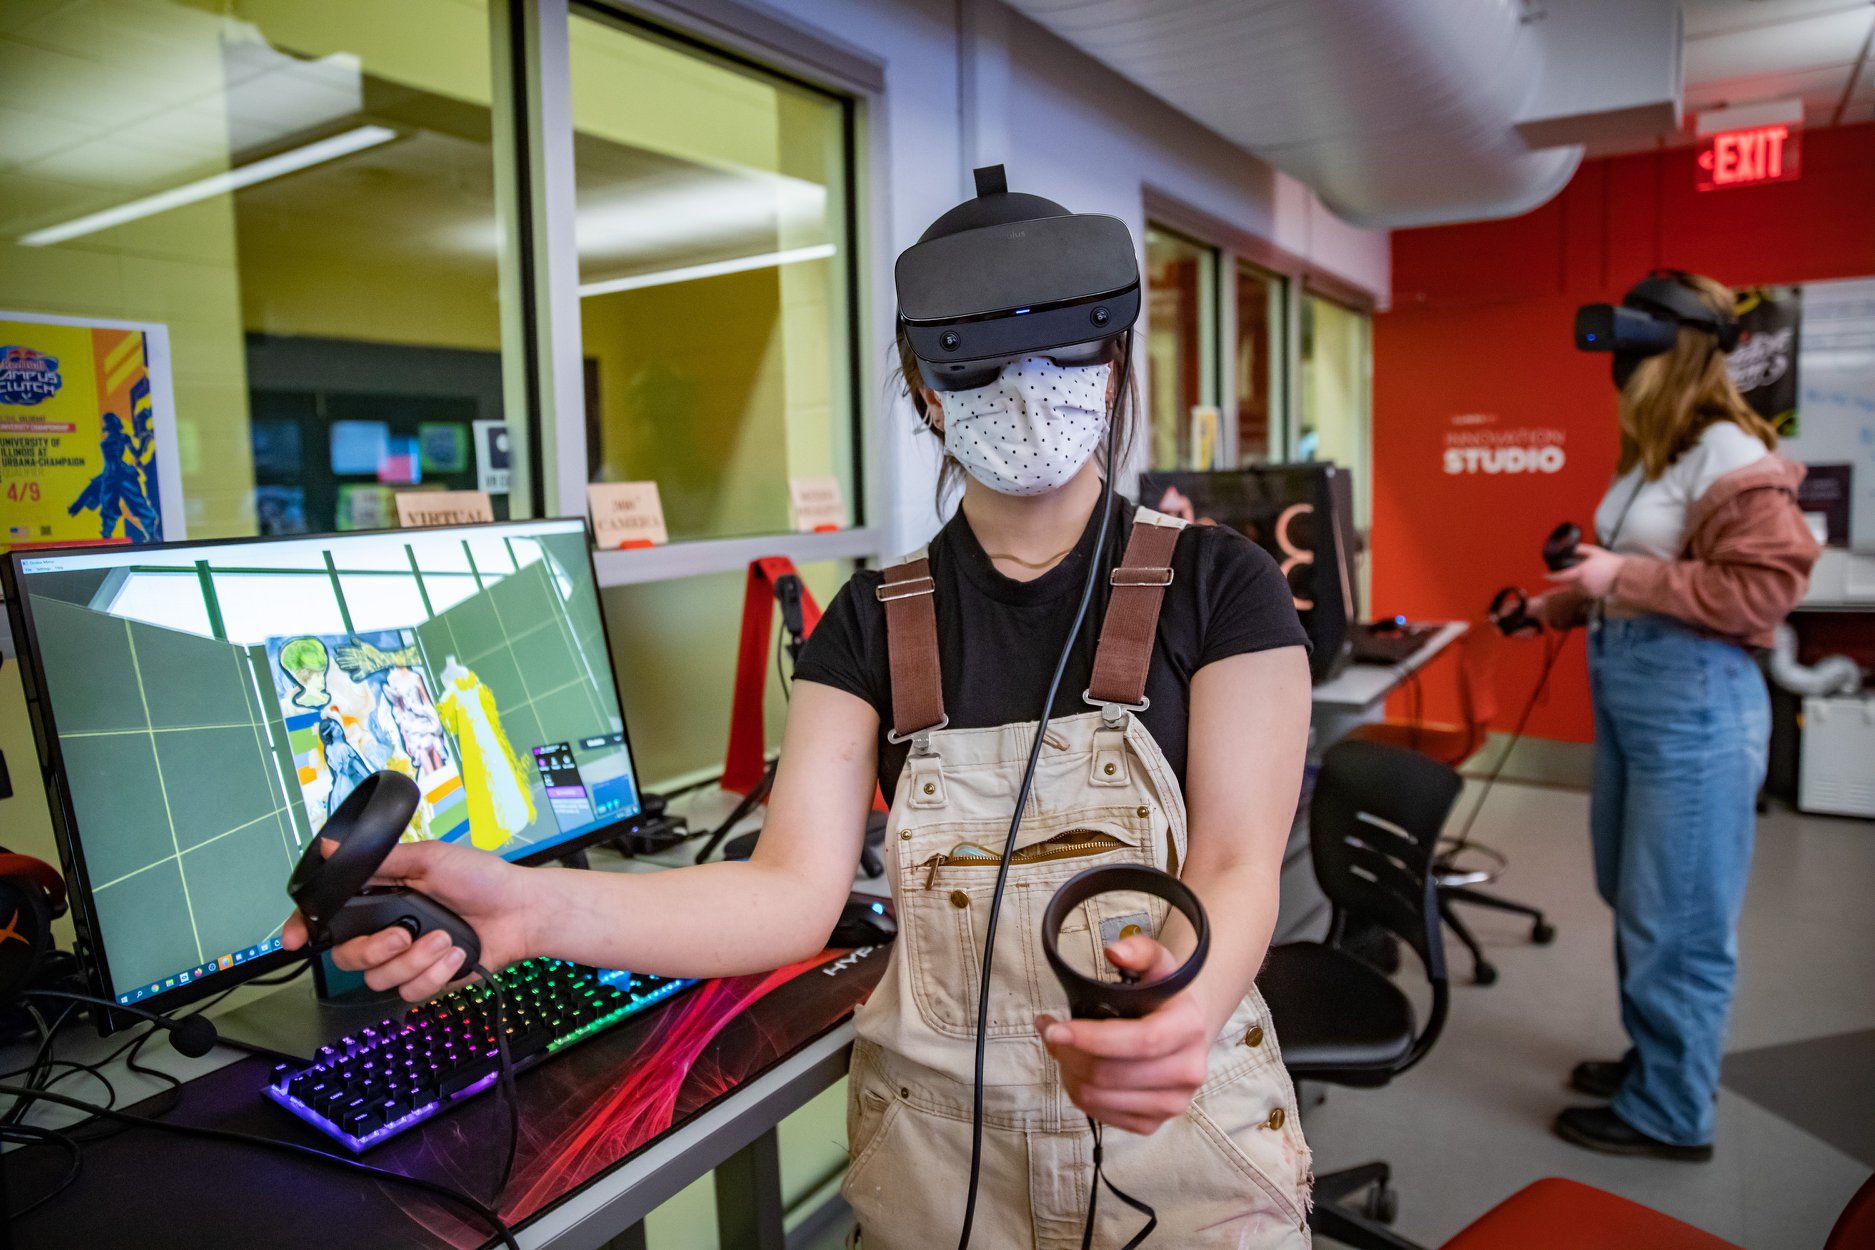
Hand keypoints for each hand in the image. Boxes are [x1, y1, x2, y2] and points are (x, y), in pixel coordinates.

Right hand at [282, 840, 534, 1002]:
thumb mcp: (429, 859)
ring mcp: (408, 957)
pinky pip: (411, 991)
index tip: (293, 939)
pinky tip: (454, 955)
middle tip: (403, 934)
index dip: (305, 928)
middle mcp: (388, 929)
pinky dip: (435, 973)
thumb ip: (380, 860)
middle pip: (348, 956)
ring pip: (378, 978)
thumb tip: (333, 846)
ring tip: (444, 939)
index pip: (332, 916)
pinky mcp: (428, 978)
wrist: (520, 911)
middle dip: (374, 949)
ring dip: (414, 959)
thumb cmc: (480, 878)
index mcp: (382, 897)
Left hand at [1034, 935, 1210, 1134]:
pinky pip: (1099, 1115)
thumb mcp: (1158, 964)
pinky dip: (1077, 1091)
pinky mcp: (1152, 1123)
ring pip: (1098, 1098)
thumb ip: (1138, 950)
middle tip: (1051, 1032)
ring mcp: (1172, 1103)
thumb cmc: (1164, 997)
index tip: (1055, 1028)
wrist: (1186, 1031)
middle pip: (1110, 1074)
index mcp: (1189, 1029)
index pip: (1140, 1041)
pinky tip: (1076, 1068)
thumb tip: (1115, 952)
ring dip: (1067, 1071)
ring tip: (1061, 1048)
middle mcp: (1187, 1072)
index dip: (1092, 1038)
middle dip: (1068, 1053)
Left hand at [1547, 543, 1625, 598]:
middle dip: (1566, 577)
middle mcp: (1582, 584)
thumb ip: (1580, 550)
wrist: (1624, 576)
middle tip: (1573, 571)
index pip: (1561, 576)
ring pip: (1574, 588)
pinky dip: (1583, 587)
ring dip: (1575, 583)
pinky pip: (1582, 592)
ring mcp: (1587, 591)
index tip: (1544, 575)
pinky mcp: (1592, 596)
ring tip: (1589, 575)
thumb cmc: (1610, 563)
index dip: (1551, 576)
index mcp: (1581, 572)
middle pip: (1567, 582)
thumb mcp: (1594, 552)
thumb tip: (1569, 549)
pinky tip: (1592, 581)